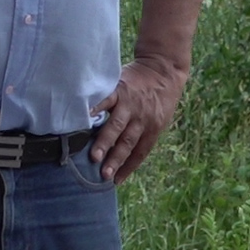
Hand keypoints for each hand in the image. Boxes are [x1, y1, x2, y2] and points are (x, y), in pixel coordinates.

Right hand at [89, 57, 187, 183]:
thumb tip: (125, 151)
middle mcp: (142, 119)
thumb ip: (145, 132)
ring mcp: (130, 104)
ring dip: (105, 141)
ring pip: (116, 126)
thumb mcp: (160, 117)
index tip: (115, 180)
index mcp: (153, 128)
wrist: (163, 68)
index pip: (140, 152)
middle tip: (103, 174)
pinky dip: (97, 109)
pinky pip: (107, 100)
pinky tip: (86, 117)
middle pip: (127, 143)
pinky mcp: (120, 89)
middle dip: (114, 159)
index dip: (128, 167)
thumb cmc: (160, 96)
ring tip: (94, 155)